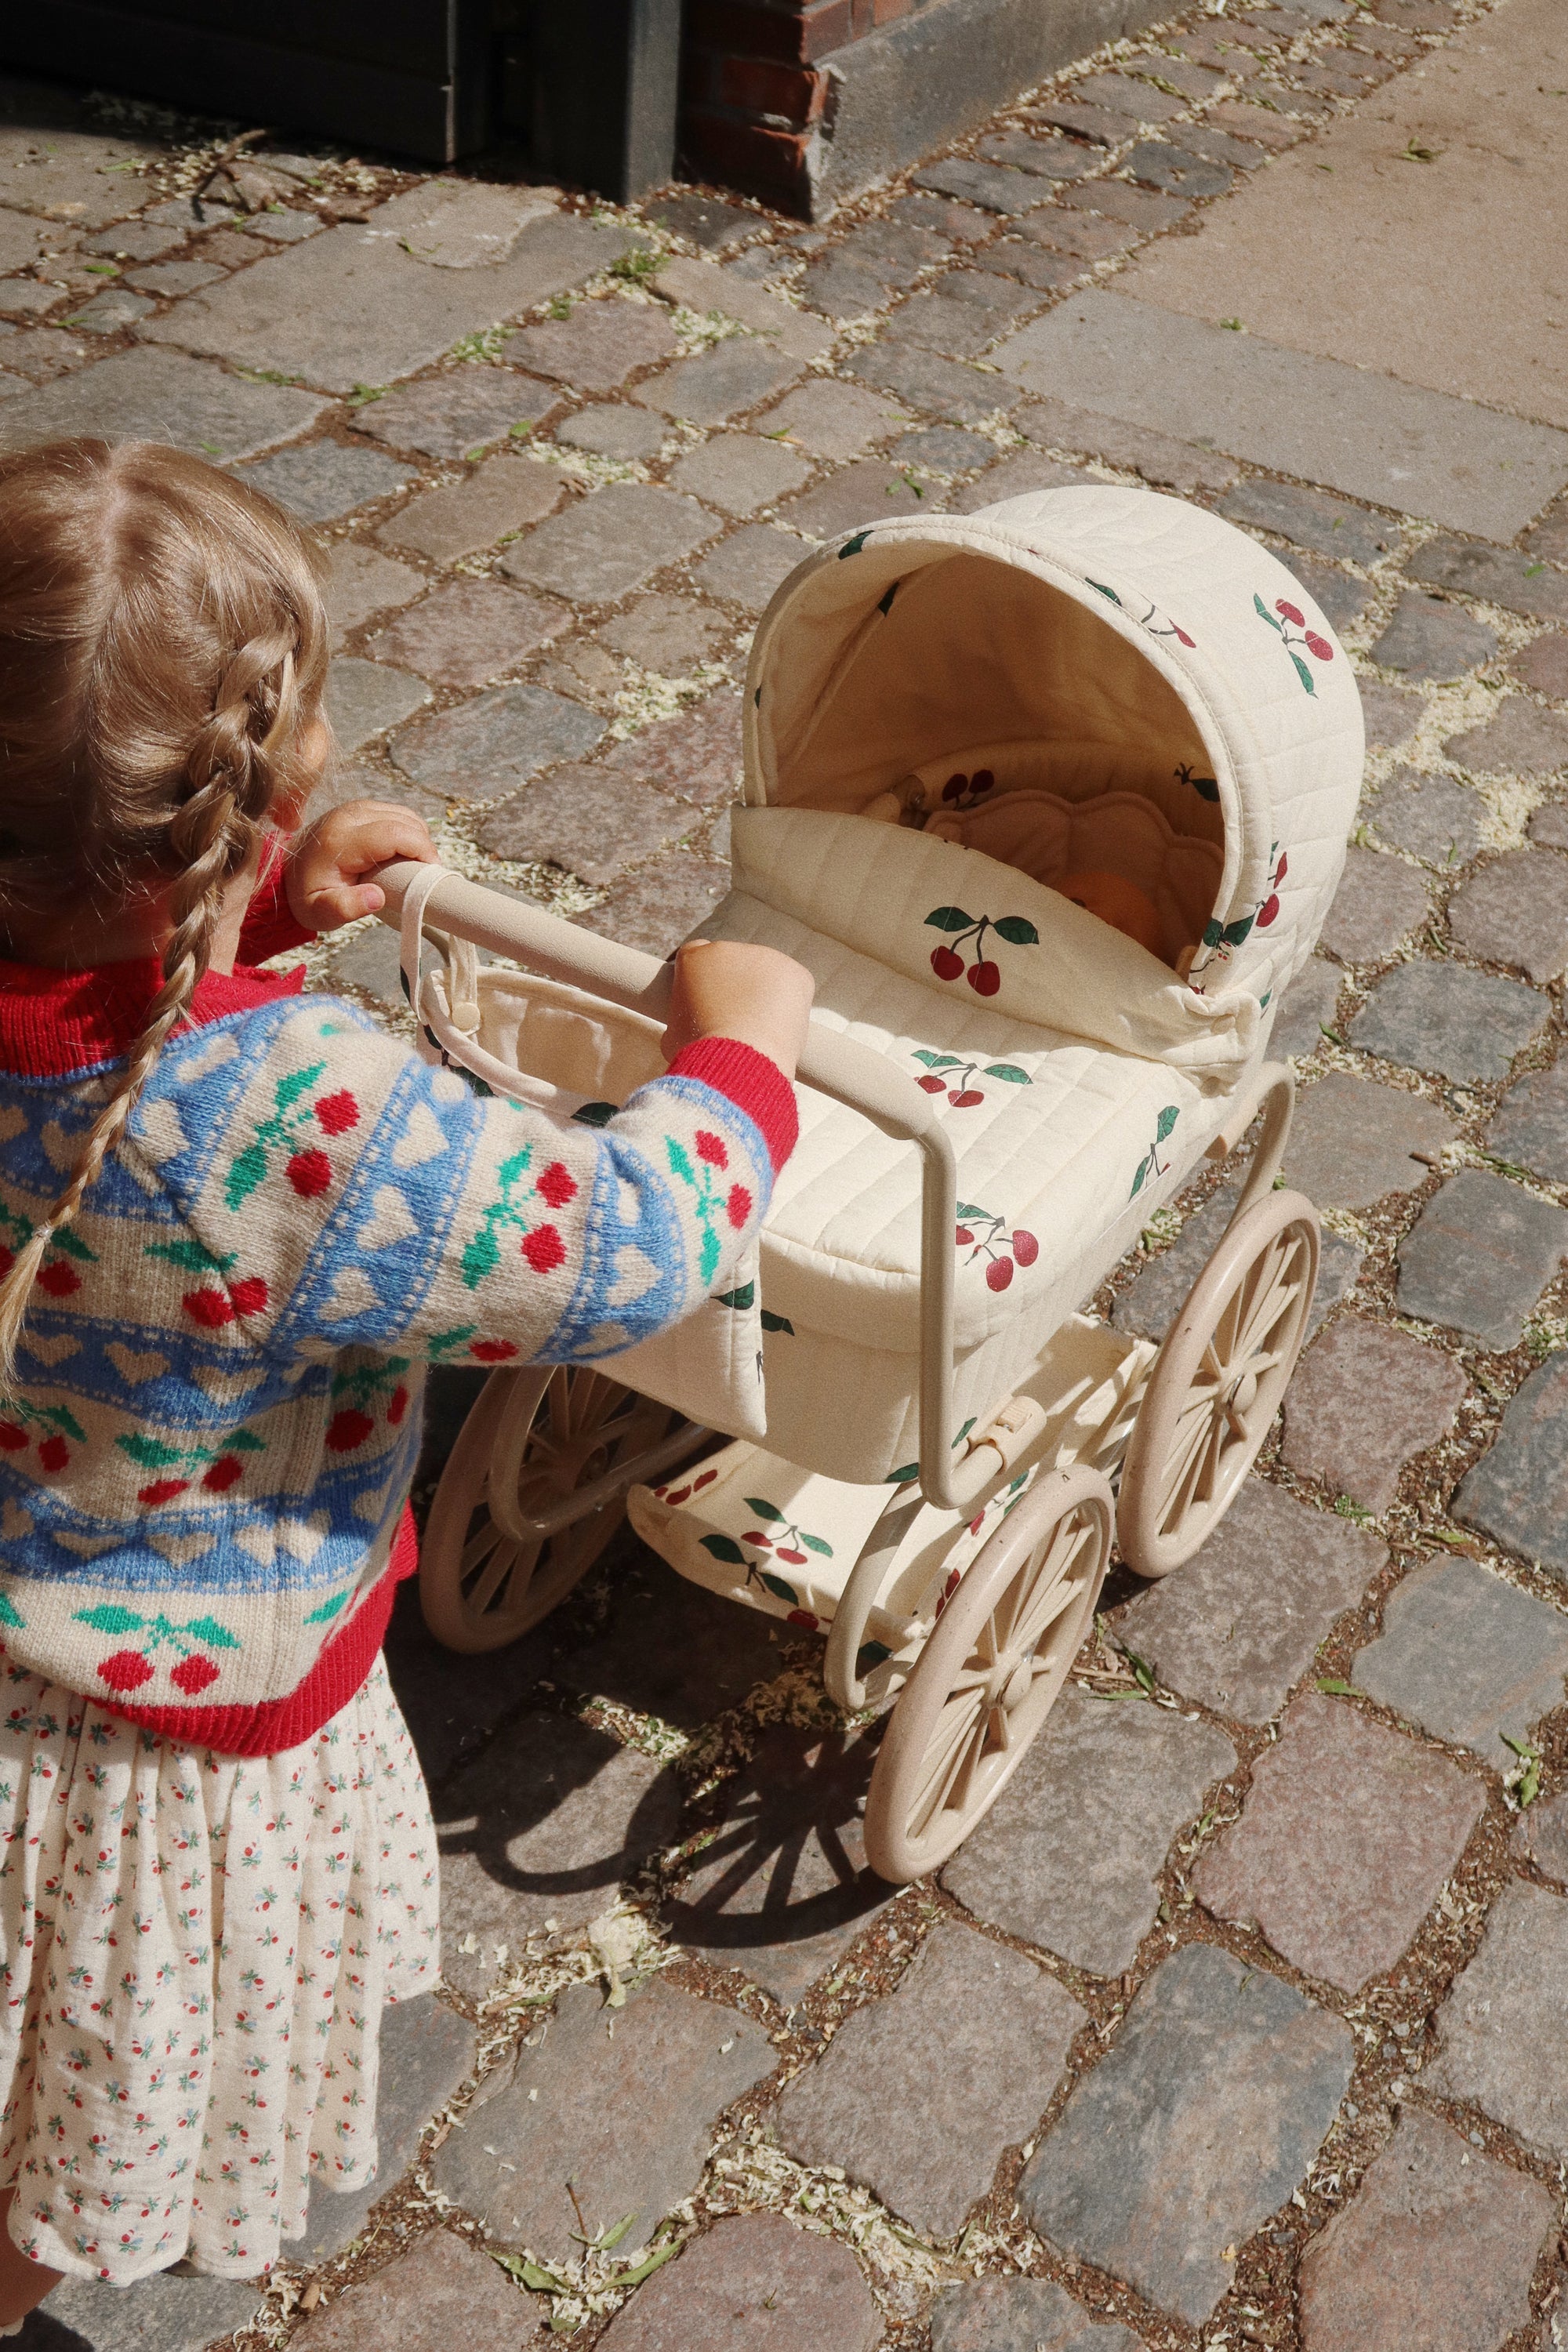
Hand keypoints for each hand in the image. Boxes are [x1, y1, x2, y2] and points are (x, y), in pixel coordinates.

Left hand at [286, 800, 437, 932]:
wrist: (286, 876)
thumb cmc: (308, 897)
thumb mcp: (321, 913)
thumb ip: (346, 908)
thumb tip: (377, 898)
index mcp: (341, 841)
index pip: (395, 834)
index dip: (422, 850)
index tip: (431, 873)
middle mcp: (348, 816)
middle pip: (405, 821)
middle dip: (423, 846)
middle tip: (424, 875)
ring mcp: (354, 808)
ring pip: (404, 814)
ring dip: (417, 838)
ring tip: (414, 865)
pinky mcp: (359, 808)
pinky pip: (396, 813)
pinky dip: (407, 831)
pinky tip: (403, 852)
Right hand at [661, 940, 813, 1080]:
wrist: (738, 1059)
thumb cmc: (701, 1052)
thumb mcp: (674, 1034)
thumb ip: (685, 1016)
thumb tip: (693, 1025)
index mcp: (693, 957)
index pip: (697, 956)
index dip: (704, 982)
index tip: (708, 1004)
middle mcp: (727, 948)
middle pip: (734, 966)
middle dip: (736, 990)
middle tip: (737, 1025)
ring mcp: (764, 957)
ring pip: (765, 976)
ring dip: (763, 997)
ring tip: (759, 1032)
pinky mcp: (794, 971)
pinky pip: (792, 987)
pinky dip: (790, 1005)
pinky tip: (780, 1027)